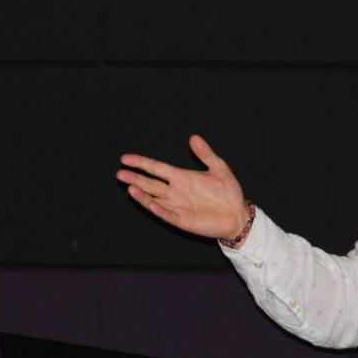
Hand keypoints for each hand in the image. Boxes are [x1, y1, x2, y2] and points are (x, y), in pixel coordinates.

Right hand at [116, 134, 248, 240]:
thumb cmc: (228, 192)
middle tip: (120, 173)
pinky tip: (150, 203)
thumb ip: (205, 154)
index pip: (156, 168)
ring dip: (142, 194)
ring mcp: (177, 206)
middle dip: (135, 178)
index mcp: (181, 177)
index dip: (141, 163)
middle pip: (150, 184)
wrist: (238, 214)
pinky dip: (158, 209)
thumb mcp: (219, 168)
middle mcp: (175, 191)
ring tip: (129, 187)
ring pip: (154, 199)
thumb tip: (193, 137)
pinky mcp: (183, 220)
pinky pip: (167, 214)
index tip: (125, 158)